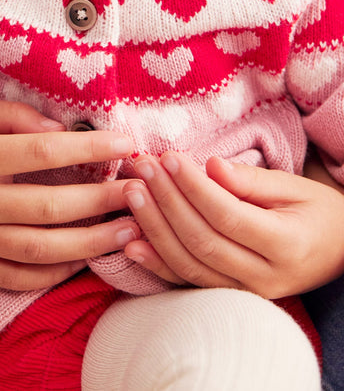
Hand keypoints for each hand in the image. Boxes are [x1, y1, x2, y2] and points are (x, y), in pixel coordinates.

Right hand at [0, 99, 138, 290]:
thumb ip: (11, 116)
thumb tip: (61, 131)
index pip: (45, 153)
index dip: (91, 149)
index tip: (126, 142)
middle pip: (51, 208)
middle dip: (102, 200)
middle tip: (140, 191)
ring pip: (40, 250)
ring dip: (91, 243)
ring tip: (128, 232)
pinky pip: (15, 277)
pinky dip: (53, 273)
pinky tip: (83, 259)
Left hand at [121, 151, 343, 297]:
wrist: (336, 252)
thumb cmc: (314, 212)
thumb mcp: (293, 188)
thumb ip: (250, 180)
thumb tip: (210, 166)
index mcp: (286, 245)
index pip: (228, 216)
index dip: (194, 187)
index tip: (168, 158)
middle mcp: (265, 278)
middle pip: (203, 241)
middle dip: (166, 202)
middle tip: (142, 169)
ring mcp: (246, 293)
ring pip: (190, 265)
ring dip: (154, 228)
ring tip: (132, 193)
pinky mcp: (229, 297)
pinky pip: (188, 283)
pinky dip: (157, 264)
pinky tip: (131, 243)